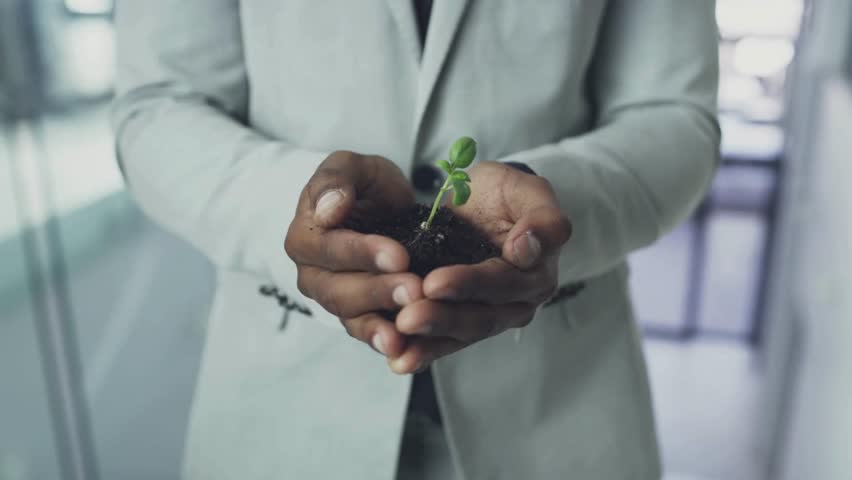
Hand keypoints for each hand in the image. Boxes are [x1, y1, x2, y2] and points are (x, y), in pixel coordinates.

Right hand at [285, 151, 421, 357]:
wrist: (380, 210)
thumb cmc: (362, 187)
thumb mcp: (352, 167)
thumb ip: (337, 179)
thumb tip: (327, 210)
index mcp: (305, 238)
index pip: (329, 248)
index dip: (362, 253)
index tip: (398, 255)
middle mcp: (313, 275)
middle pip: (339, 290)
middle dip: (378, 291)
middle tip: (415, 290)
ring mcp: (335, 301)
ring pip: (352, 318)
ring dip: (381, 325)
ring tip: (409, 329)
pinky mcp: (360, 318)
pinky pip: (369, 334)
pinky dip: (387, 344)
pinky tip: (407, 351)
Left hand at [390, 161, 570, 373]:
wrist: (482, 201)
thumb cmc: (507, 196)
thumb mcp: (529, 191)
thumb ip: (542, 218)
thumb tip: (527, 249)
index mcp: (536, 274)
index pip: (502, 283)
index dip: (469, 285)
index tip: (434, 282)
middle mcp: (515, 303)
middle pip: (480, 317)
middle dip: (441, 319)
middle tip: (407, 317)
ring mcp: (488, 315)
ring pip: (460, 333)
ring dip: (428, 340)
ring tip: (398, 338)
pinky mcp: (460, 320)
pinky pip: (443, 341)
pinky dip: (421, 351)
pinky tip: (398, 360)